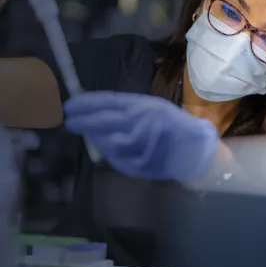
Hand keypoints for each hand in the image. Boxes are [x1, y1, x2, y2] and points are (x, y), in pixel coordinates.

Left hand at [64, 92, 219, 180]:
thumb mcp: (154, 108)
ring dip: (96, 137)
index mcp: (147, 106)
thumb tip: (98, 111)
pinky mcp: (143, 163)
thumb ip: (130, 108)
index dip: (89, 103)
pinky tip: (103, 146)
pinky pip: (118, 159)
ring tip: (87, 132)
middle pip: (107, 122)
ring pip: (110, 142)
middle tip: (70, 120)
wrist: (195, 150)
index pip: (112, 102)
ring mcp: (144, 144)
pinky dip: (108, 152)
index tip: (71, 104)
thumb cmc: (175, 125)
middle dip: (85, 121)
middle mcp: (145, 123)